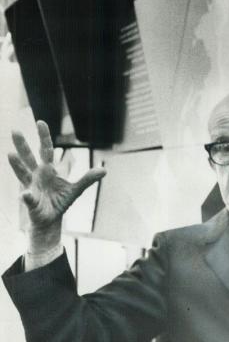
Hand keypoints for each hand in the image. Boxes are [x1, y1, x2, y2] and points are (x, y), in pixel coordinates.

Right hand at [8, 120, 105, 249]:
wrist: (51, 219)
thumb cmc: (60, 202)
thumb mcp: (76, 189)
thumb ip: (88, 179)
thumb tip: (104, 170)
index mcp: (48, 169)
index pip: (46, 149)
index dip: (44, 136)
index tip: (40, 122)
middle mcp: (37, 174)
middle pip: (29, 156)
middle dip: (22, 144)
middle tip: (15, 130)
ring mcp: (31, 186)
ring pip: (22, 173)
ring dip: (17, 164)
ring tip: (10, 154)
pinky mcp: (30, 200)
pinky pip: (28, 197)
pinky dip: (27, 196)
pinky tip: (25, 194)